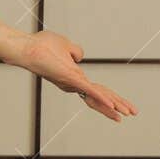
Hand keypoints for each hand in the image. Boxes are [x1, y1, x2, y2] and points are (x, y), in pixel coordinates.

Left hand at [6, 30, 137, 122]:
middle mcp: (73, 84)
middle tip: (132, 113)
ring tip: (127, 113)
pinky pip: (89, 90)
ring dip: (113, 105)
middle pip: (100, 96)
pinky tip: (113, 106)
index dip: (109, 97)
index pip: (96, 89)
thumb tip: (79, 56)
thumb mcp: (64, 45)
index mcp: (74, 77)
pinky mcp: (71, 79)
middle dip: (117, 105)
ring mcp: (72, 83)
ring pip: (97, 96)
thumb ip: (75, 51)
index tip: (121, 106)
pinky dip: (102, 98)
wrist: (27, 47)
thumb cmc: (41, 45)